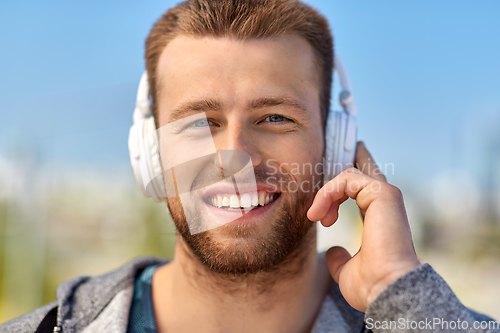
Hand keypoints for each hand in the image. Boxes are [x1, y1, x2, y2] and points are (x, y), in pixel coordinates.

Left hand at [307, 141, 419, 311]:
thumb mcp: (347, 268)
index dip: (341, 182)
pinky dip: (327, 193)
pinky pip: (346, 178)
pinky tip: (319, 214)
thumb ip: (339, 257)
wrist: (385, 288)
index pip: (362, 187)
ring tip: (315, 216)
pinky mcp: (383, 193)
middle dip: (338, 163)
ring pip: (347, 175)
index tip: (322, 188)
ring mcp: (386, 195)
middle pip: (361, 168)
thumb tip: (333, 250)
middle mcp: (385, 202)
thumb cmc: (371, 283)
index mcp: (379, 216)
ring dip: (325, 193)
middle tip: (316, 166)